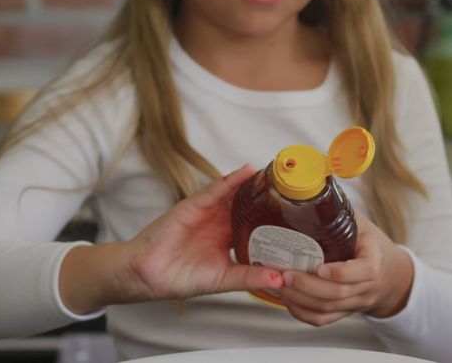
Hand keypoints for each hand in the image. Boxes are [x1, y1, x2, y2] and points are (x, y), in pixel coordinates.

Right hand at [120, 164, 283, 301]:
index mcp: (231, 239)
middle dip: (271, 196)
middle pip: (251, 205)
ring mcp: (209, 212)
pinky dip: (231, 181)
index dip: (279, 218)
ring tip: (278, 172)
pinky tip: (247, 172)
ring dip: (255, 183)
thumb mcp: (224, 279)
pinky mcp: (194, 205)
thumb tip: (281, 279)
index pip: (259, 225)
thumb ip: (251, 276)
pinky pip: (215, 190)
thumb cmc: (181, 278)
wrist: (147, 276)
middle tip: (297, 186)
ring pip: (237, 194)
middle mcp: (223, 223)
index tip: (304, 215)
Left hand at [278, 214, 414, 325]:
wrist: (390, 272)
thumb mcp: (362, 223)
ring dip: (300, 299)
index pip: (366, 270)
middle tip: (284, 274)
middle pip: (339, 294)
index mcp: (375, 259)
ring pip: (327, 309)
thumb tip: (308, 189)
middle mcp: (367, 286)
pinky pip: (323, 320)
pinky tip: (287, 300)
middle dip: (308, 286)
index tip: (320, 267)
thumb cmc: (370, 243)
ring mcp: (356, 302)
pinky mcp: (344, 312)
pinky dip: (302, 313)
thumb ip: (339, 212)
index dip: (342, 272)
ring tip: (278, 285)